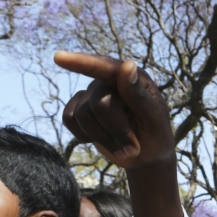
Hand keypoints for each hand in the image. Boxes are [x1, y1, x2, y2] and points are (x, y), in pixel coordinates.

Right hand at [55, 52, 173, 169]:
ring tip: (125, 149)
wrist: (146, 157)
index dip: (82, 63)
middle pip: (99, 104)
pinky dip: (86, 136)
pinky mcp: (79, 110)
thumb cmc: (156, 136)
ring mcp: (92, 95)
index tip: (59, 58)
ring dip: (105, 139)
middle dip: (117, 131)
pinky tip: (105, 140)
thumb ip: (139, 95)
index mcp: (133, 77)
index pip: (106, 67)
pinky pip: (69, 119)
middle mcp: (109, 81)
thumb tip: (127, 65)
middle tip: (133, 149)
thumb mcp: (154, 119)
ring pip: (84, 115)